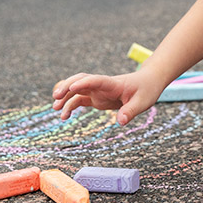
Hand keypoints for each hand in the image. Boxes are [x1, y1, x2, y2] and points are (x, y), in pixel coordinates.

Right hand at [51, 69, 166, 124]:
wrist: (147, 82)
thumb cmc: (146, 90)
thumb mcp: (142, 102)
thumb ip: (130, 111)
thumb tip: (120, 122)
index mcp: (112, 83)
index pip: (95, 80)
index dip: (84, 82)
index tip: (72, 88)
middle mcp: (102, 85)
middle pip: (80, 80)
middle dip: (66, 86)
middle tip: (56, 97)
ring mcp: (97, 91)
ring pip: (76, 90)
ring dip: (65, 97)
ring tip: (55, 109)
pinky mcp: (96, 98)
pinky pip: (79, 100)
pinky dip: (70, 106)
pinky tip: (64, 116)